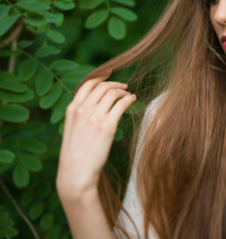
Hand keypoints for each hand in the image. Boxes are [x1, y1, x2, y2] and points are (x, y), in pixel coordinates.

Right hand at [56, 71, 135, 199]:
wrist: (75, 173)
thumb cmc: (75, 154)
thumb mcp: (72, 129)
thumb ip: (81, 114)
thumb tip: (95, 103)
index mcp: (72, 108)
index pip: (87, 84)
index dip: (100, 76)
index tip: (109, 72)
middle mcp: (83, 109)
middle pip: (102, 86)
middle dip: (115, 83)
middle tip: (124, 86)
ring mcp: (95, 117)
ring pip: (113, 93)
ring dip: (123, 91)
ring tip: (129, 94)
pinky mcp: (107, 126)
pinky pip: (121, 105)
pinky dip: (129, 99)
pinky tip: (133, 100)